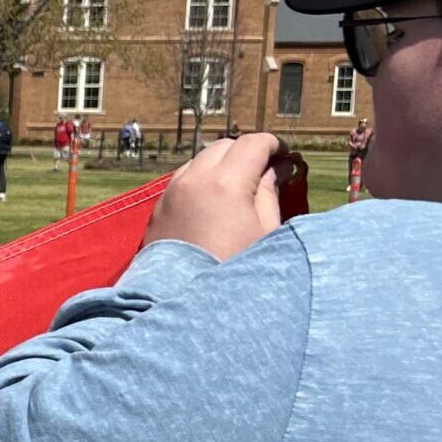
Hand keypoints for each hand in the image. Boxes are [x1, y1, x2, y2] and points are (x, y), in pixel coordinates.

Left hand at [145, 133, 282, 260]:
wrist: (180, 298)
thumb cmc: (232, 268)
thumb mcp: (265, 232)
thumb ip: (268, 193)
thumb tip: (274, 169)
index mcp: (225, 182)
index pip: (252, 144)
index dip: (273, 145)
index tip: (284, 155)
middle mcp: (194, 179)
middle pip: (224, 146)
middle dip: (246, 152)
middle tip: (263, 171)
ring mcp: (171, 192)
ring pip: (199, 160)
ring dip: (221, 164)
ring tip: (238, 187)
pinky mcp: (158, 207)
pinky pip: (182, 179)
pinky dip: (200, 179)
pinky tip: (212, 201)